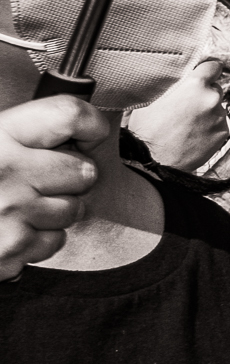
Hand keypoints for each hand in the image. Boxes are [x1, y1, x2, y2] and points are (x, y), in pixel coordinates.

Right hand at [0, 96, 107, 277]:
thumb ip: (15, 132)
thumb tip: (64, 128)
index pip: (68, 115)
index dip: (88, 122)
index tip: (87, 131)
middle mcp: (8, 171)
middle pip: (82, 170)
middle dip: (69, 175)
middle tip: (42, 176)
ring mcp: (13, 211)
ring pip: (73, 209)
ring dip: (54, 209)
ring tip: (19, 203)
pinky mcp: (14, 247)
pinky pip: (54, 241)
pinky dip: (38, 238)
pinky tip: (11, 227)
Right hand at [123, 54, 229, 177]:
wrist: (153, 161)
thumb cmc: (146, 128)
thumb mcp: (152, 97)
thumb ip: (172, 83)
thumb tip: (180, 75)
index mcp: (194, 84)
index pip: (213, 66)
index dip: (207, 70)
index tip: (204, 73)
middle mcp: (212, 98)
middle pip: (214, 88)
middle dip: (203, 94)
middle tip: (184, 106)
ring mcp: (220, 117)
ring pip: (216, 108)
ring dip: (206, 112)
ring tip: (184, 124)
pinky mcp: (223, 133)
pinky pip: (218, 124)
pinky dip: (209, 127)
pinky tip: (191, 135)